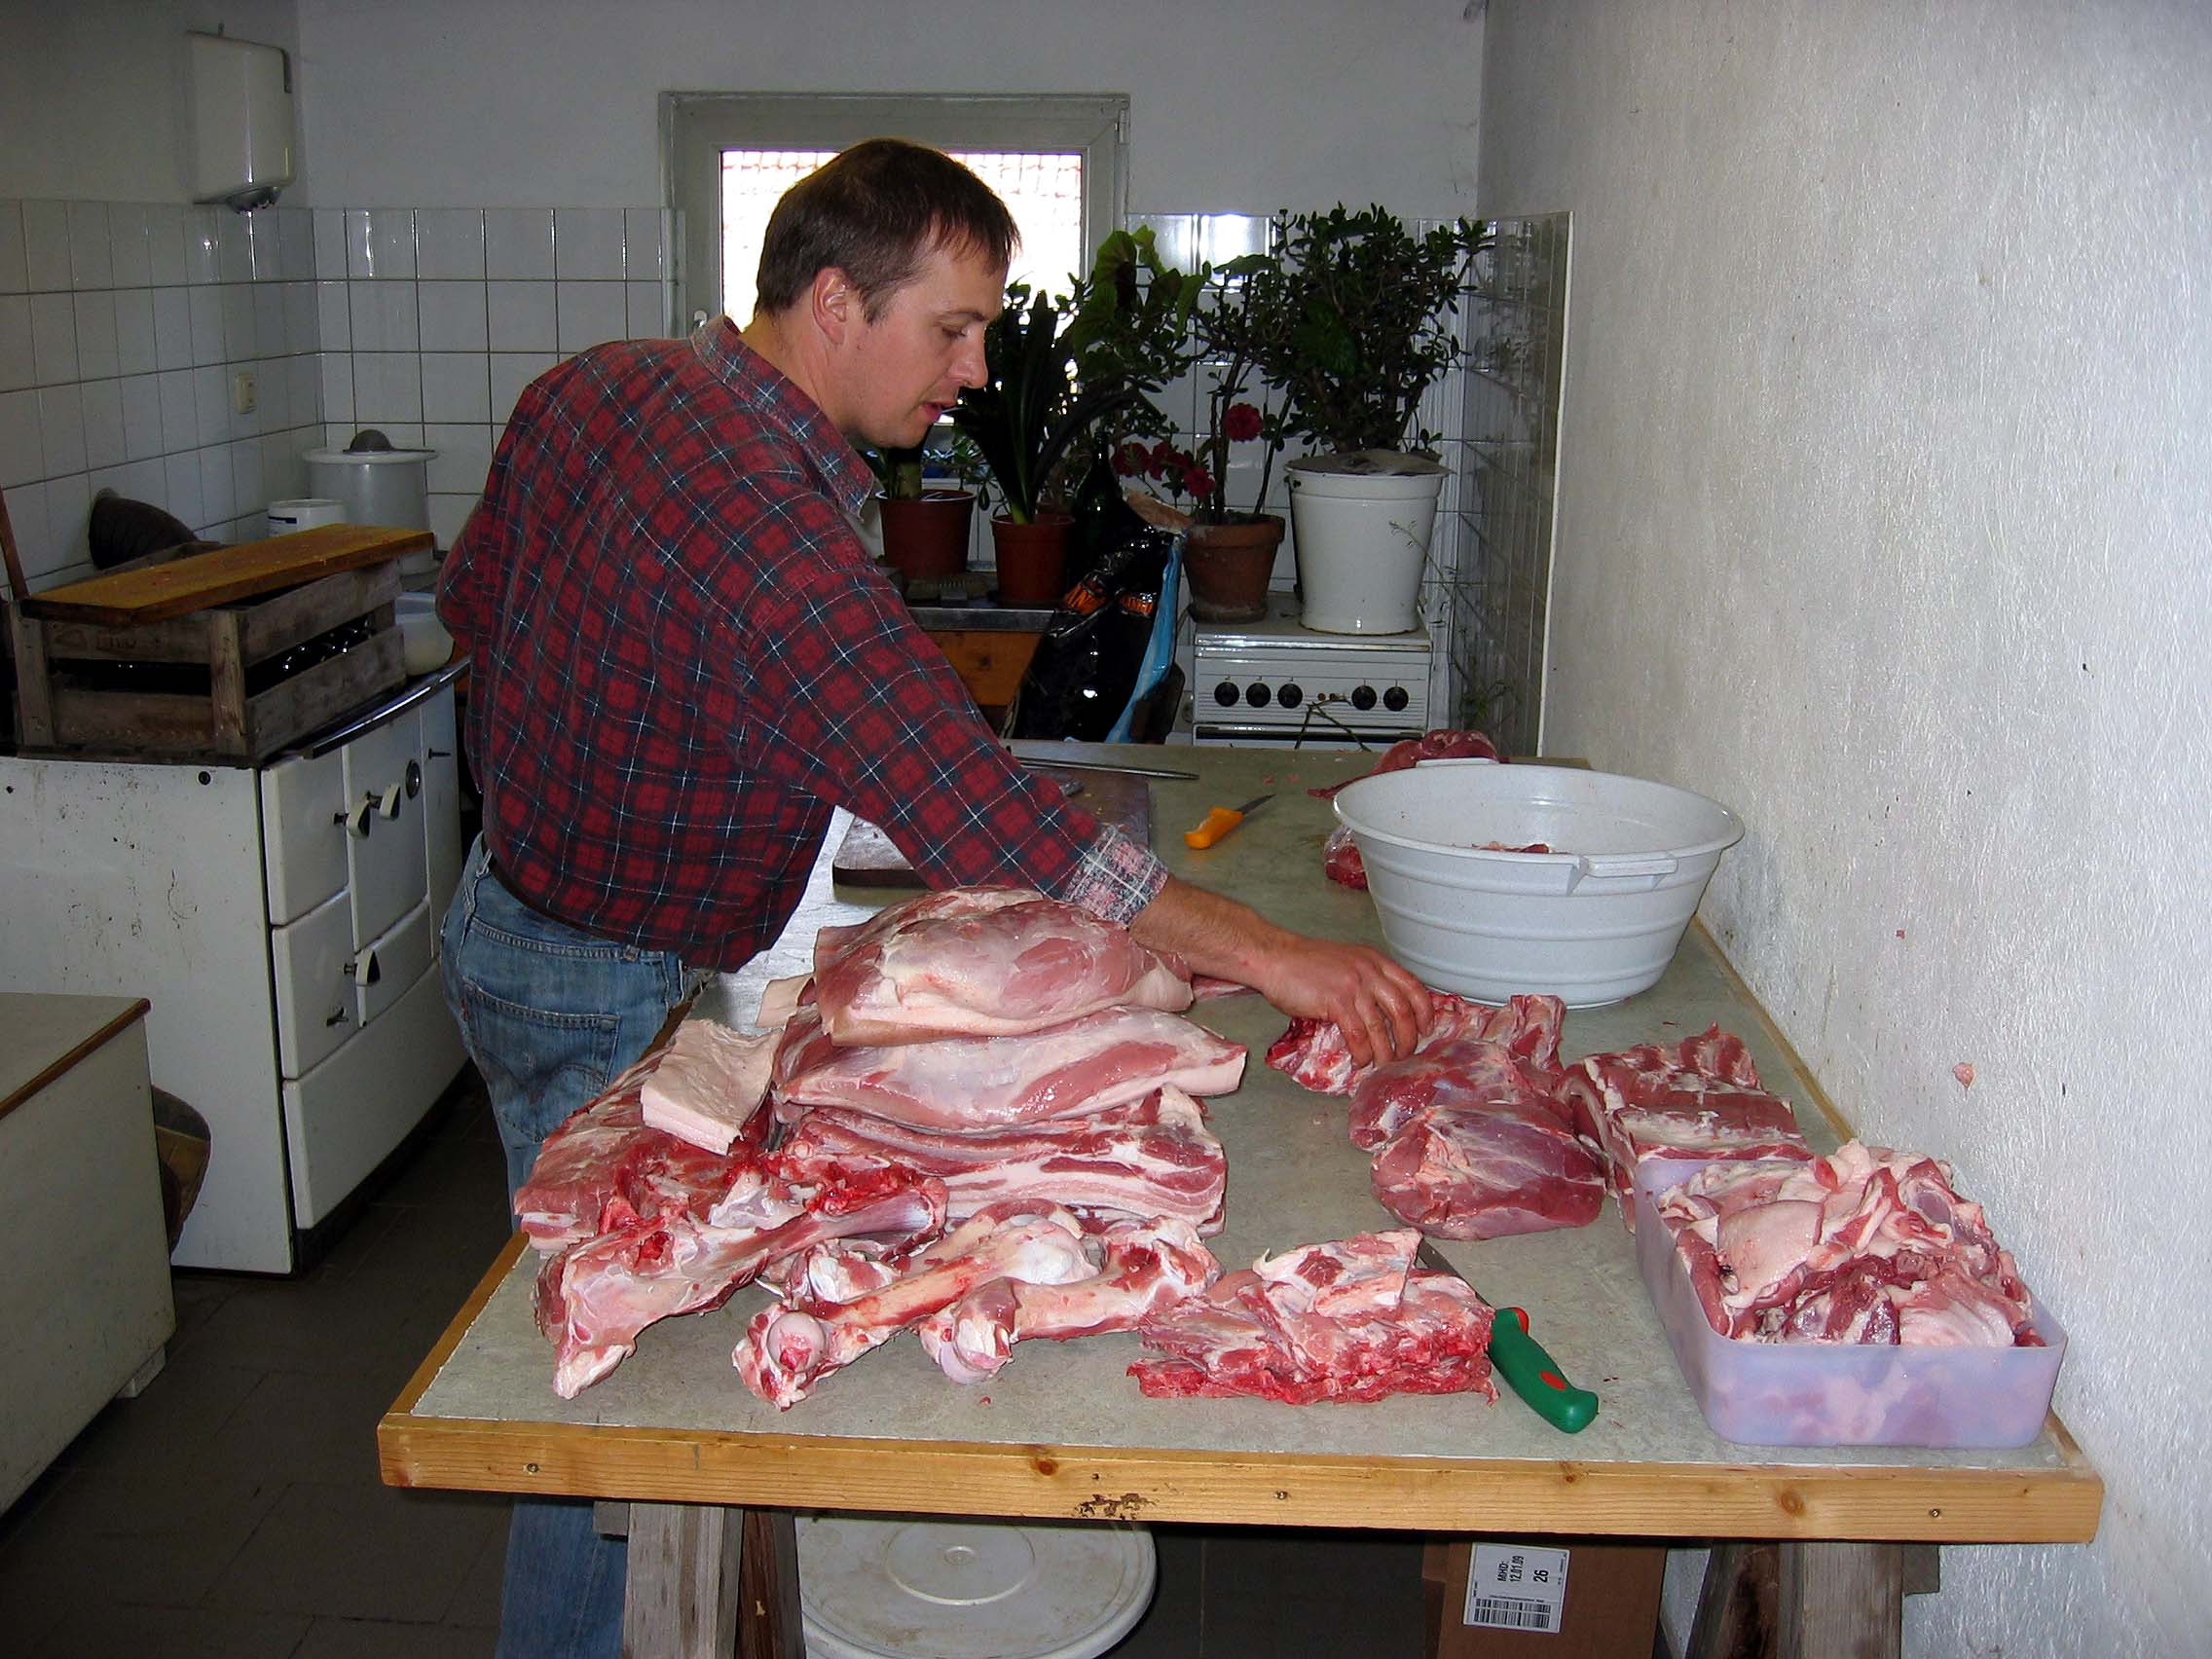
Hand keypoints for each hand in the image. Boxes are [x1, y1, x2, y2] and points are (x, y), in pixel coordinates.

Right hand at [1125, 876, 1431, 1066]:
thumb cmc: (1305, 963)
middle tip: (1406, 1054)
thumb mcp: (1345, 962)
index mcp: (1375, 960)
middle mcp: (1370, 971)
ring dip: (1386, 1051)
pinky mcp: (1336, 1001)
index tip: (1427, 1028)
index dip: (1425, 1011)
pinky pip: (1358, 1035)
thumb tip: (1381, 1012)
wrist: (1275, 957)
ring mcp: (1354, 986)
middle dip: (1409, 1037)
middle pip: (1403, 1010)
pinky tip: (1361, 1061)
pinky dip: (1364, 1052)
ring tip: (1383, 1064)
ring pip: (1382, 1027)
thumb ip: (1366, 980)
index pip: (1413, 986)